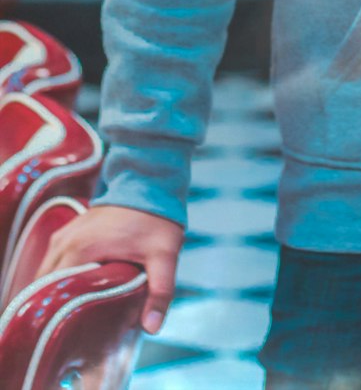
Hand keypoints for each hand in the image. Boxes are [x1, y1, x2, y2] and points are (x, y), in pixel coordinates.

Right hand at [36, 204, 183, 333]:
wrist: (151, 183)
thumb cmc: (156, 220)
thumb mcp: (164, 256)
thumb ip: (160, 291)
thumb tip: (152, 327)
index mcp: (81, 249)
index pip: (54, 290)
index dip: (60, 312)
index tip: (72, 327)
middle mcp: (66, 241)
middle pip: (45, 283)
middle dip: (56, 303)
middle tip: (72, 321)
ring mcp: (66, 233)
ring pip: (47, 271)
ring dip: (55, 288)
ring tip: (72, 308)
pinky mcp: (71, 229)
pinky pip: (54, 258)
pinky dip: (58, 274)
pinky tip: (74, 287)